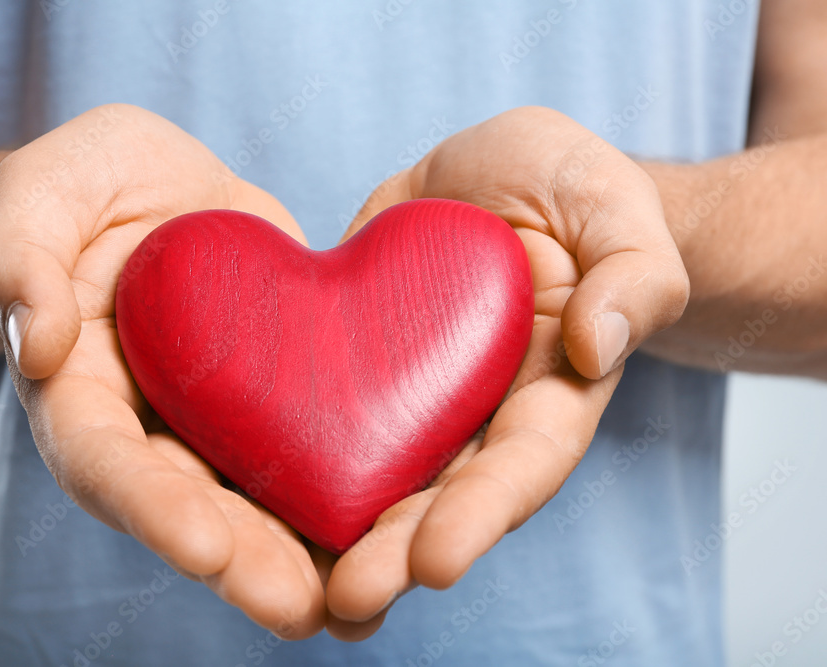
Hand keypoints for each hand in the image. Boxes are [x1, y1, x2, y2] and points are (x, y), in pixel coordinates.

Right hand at [0, 104, 327, 638]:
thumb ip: (17, 255)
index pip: (104, 463)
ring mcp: (215, 418)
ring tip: (364, 600)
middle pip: (190, 508)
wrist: (151, 188)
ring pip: (257, 498)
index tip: (203, 549)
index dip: (150, 508)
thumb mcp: (38, 194)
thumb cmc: (78, 189)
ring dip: (306, 553)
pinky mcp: (275, 394)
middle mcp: (149, 426)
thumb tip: (32, 341)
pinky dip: (349, 490)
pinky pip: (310, 446)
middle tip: (299, 608)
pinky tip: (402, 530)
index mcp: (80, 392)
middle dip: (243, 561)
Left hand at [323, 106, 688, 639]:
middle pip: (440, 496)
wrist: (491, 179)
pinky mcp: (351, 363)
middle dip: (396, 551)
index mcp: (549, 391)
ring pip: (372, 475)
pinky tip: (238, 495)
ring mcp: (410, 396)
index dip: (482, 515)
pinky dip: (283, 457)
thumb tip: (596, 345)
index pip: (523, 464)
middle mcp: (476, 414)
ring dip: (334, 534)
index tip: (437, 562)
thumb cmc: (571, 190)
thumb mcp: (615, 208)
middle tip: (347, 597)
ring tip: (288, 588)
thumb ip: (633, 275)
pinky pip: (316, 412)